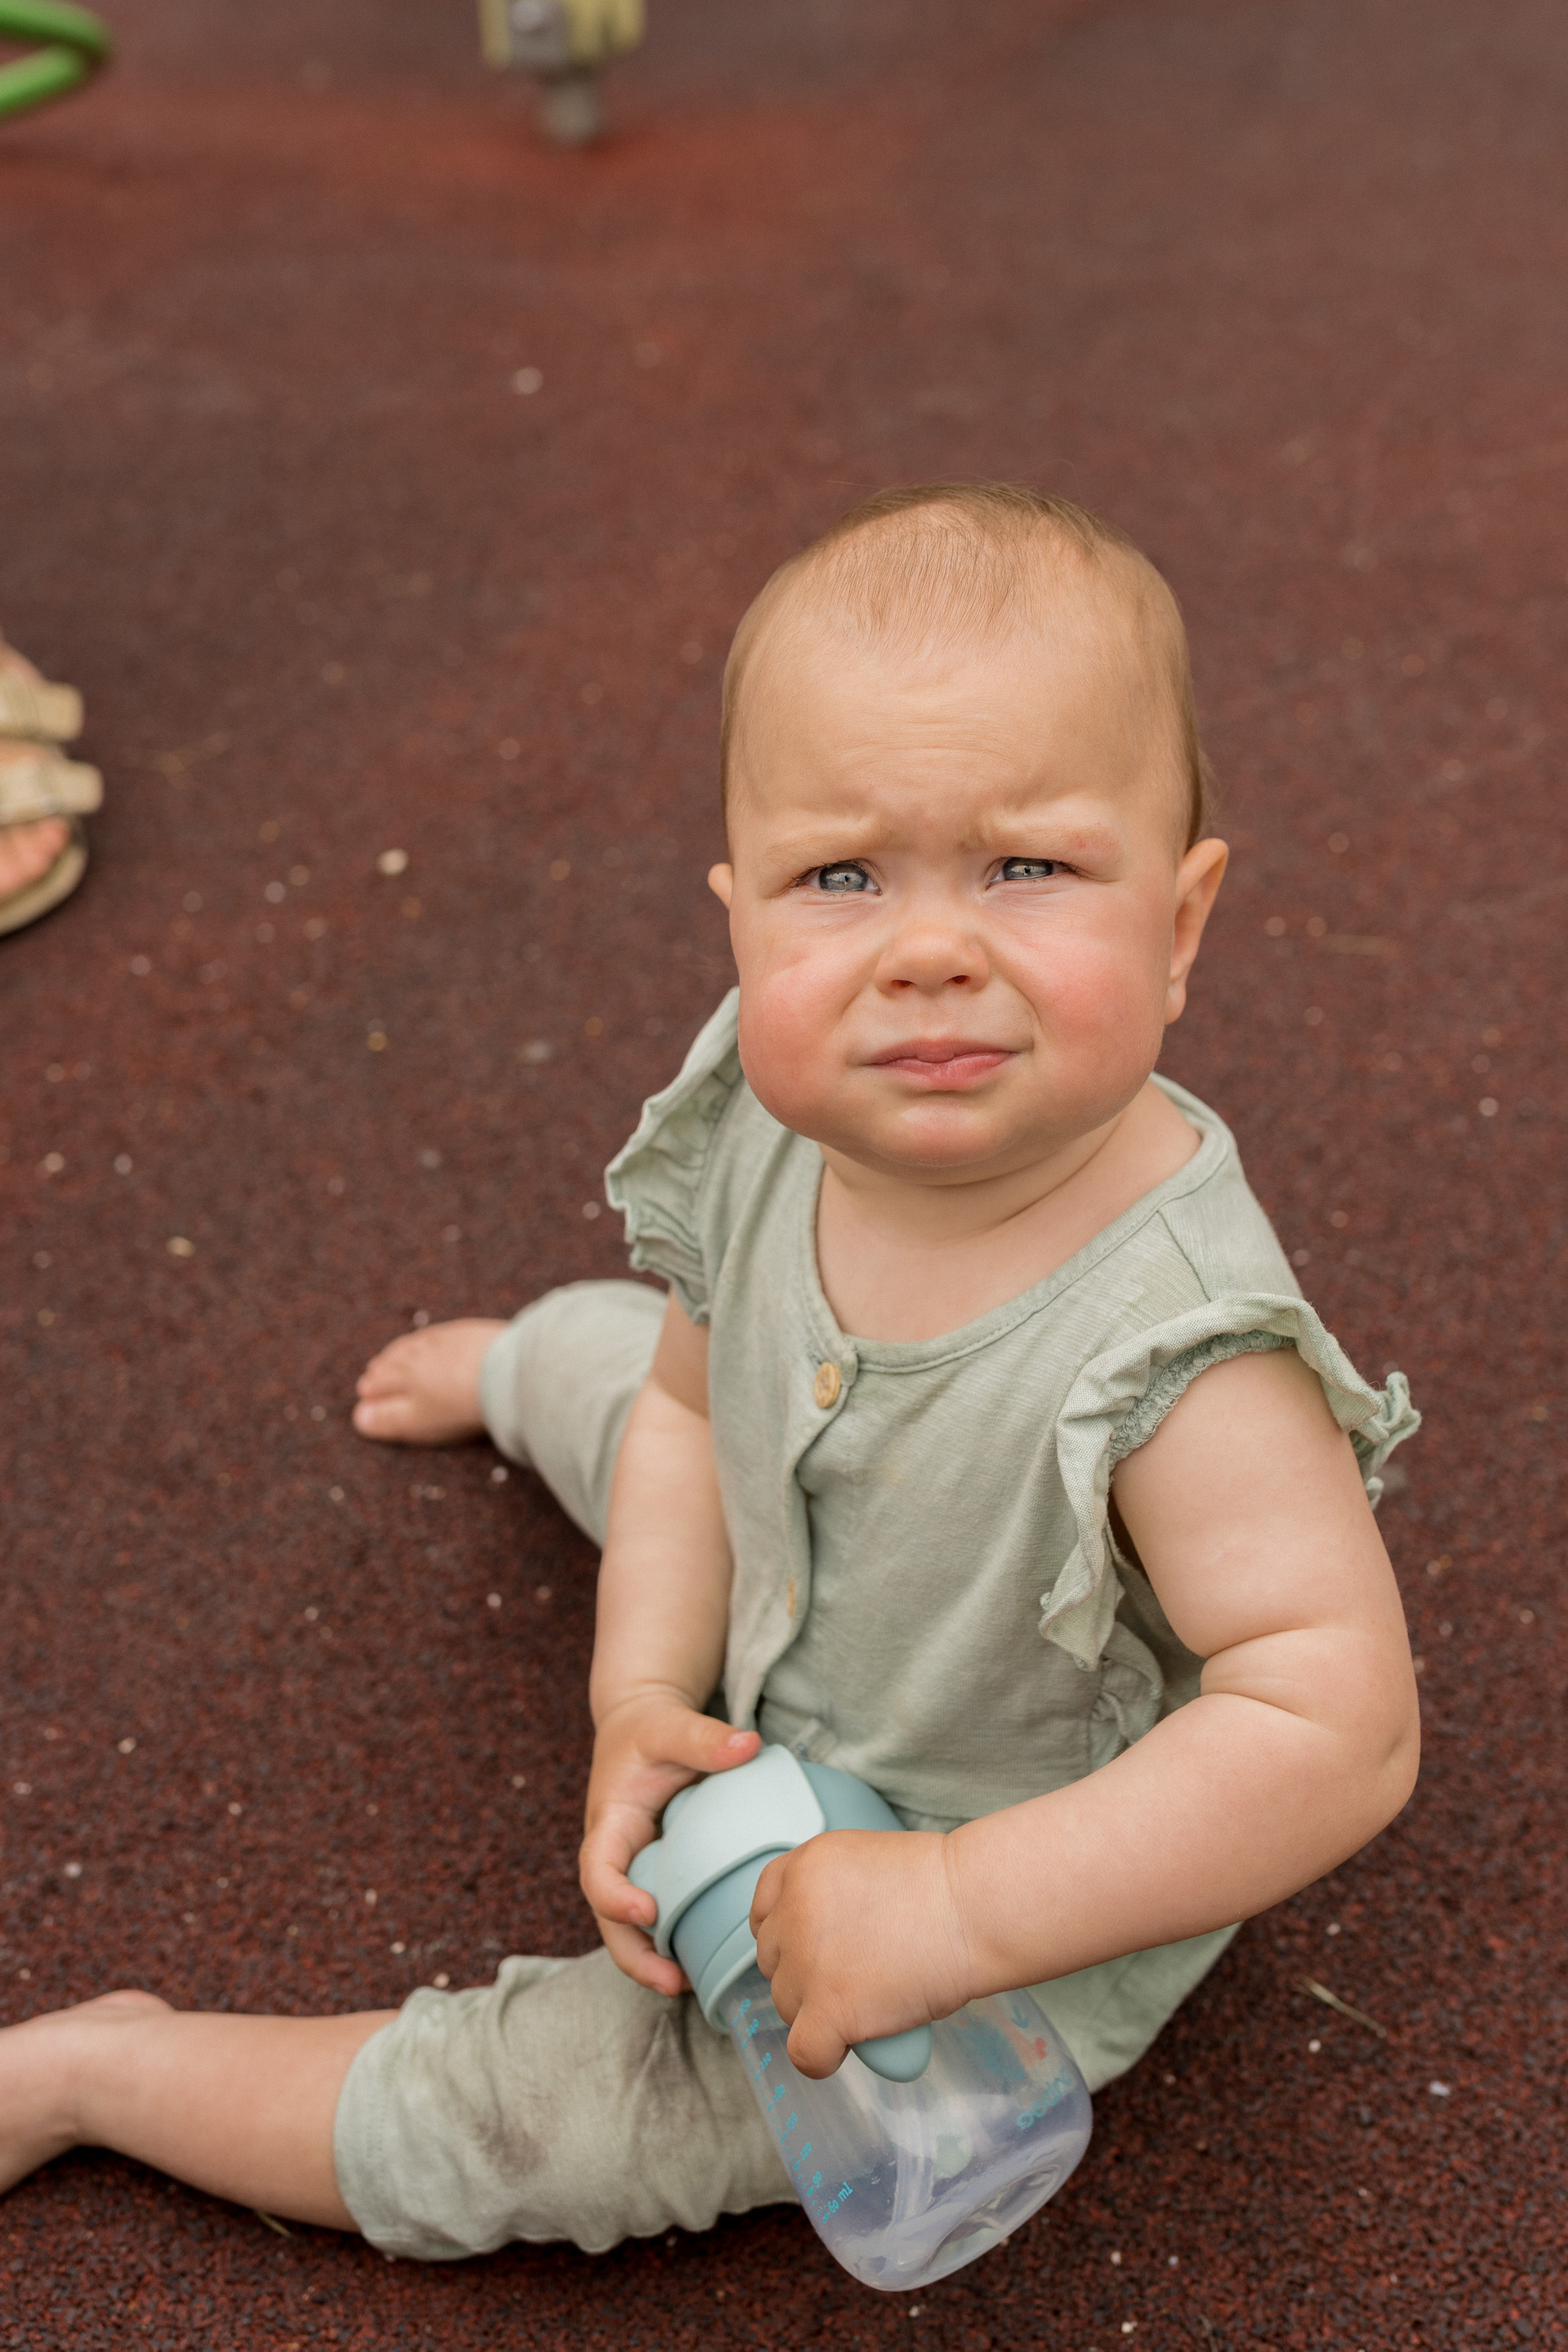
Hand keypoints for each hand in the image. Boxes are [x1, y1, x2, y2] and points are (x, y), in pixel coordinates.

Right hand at [580, 1694, 758, 1995]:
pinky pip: (657, 1917)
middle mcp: (614, 1854)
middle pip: (607, 1918)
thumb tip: (749, 1745)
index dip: (615, 1898)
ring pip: (628, 1928)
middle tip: (671, 1981)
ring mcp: (632, 1869)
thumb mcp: (671, 1725)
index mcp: (609, 1822)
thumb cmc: (650, 1728)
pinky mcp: (654, 1874)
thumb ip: (704, 1738)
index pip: (598, 1870)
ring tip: (687, 1986)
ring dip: (650, 1960)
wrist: (640, 1725)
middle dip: (633, 1956)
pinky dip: (670, 1943)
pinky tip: (703, 1961)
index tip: (649, 1912)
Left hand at [750, 1828, 975, 2077]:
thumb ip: (831, 1895)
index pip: (764, 1911)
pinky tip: (845, 2048)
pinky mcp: (828, 2009)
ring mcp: (807, 1963)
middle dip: (804, 1973)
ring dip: (817, 2012)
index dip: (785, 1936)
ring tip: (864, 2005)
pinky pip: (805, 2052)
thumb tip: (826, 1937)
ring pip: (787, 2005)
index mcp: (802, 1867)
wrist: (974, 1906)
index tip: (807, 1950)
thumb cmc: (942, 1886)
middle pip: (773, 1961)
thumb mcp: (865, 1865)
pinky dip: (823, 2056)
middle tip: (849, 1978)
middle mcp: (793, 1912)